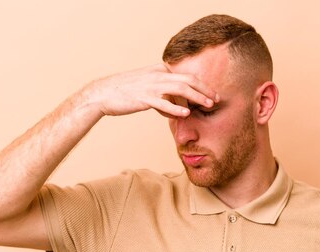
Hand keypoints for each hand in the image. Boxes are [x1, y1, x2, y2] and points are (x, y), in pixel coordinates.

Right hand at [90, 64, 217, 117]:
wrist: (102, 93)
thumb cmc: (124, 92)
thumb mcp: (146, 86)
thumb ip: (162, 93)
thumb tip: (175, 105)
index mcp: (159, 69)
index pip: (185, 75)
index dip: (201, 84)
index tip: (212, 93)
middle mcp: (157, 74)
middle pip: (188, 79)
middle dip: (205, 89)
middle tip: (217, 99)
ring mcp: (151, 85)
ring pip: (180, 89)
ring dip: (197, 97)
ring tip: (209, 105)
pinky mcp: (143, 98)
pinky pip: (163, 103)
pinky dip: (176, 108)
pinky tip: (186, 113)